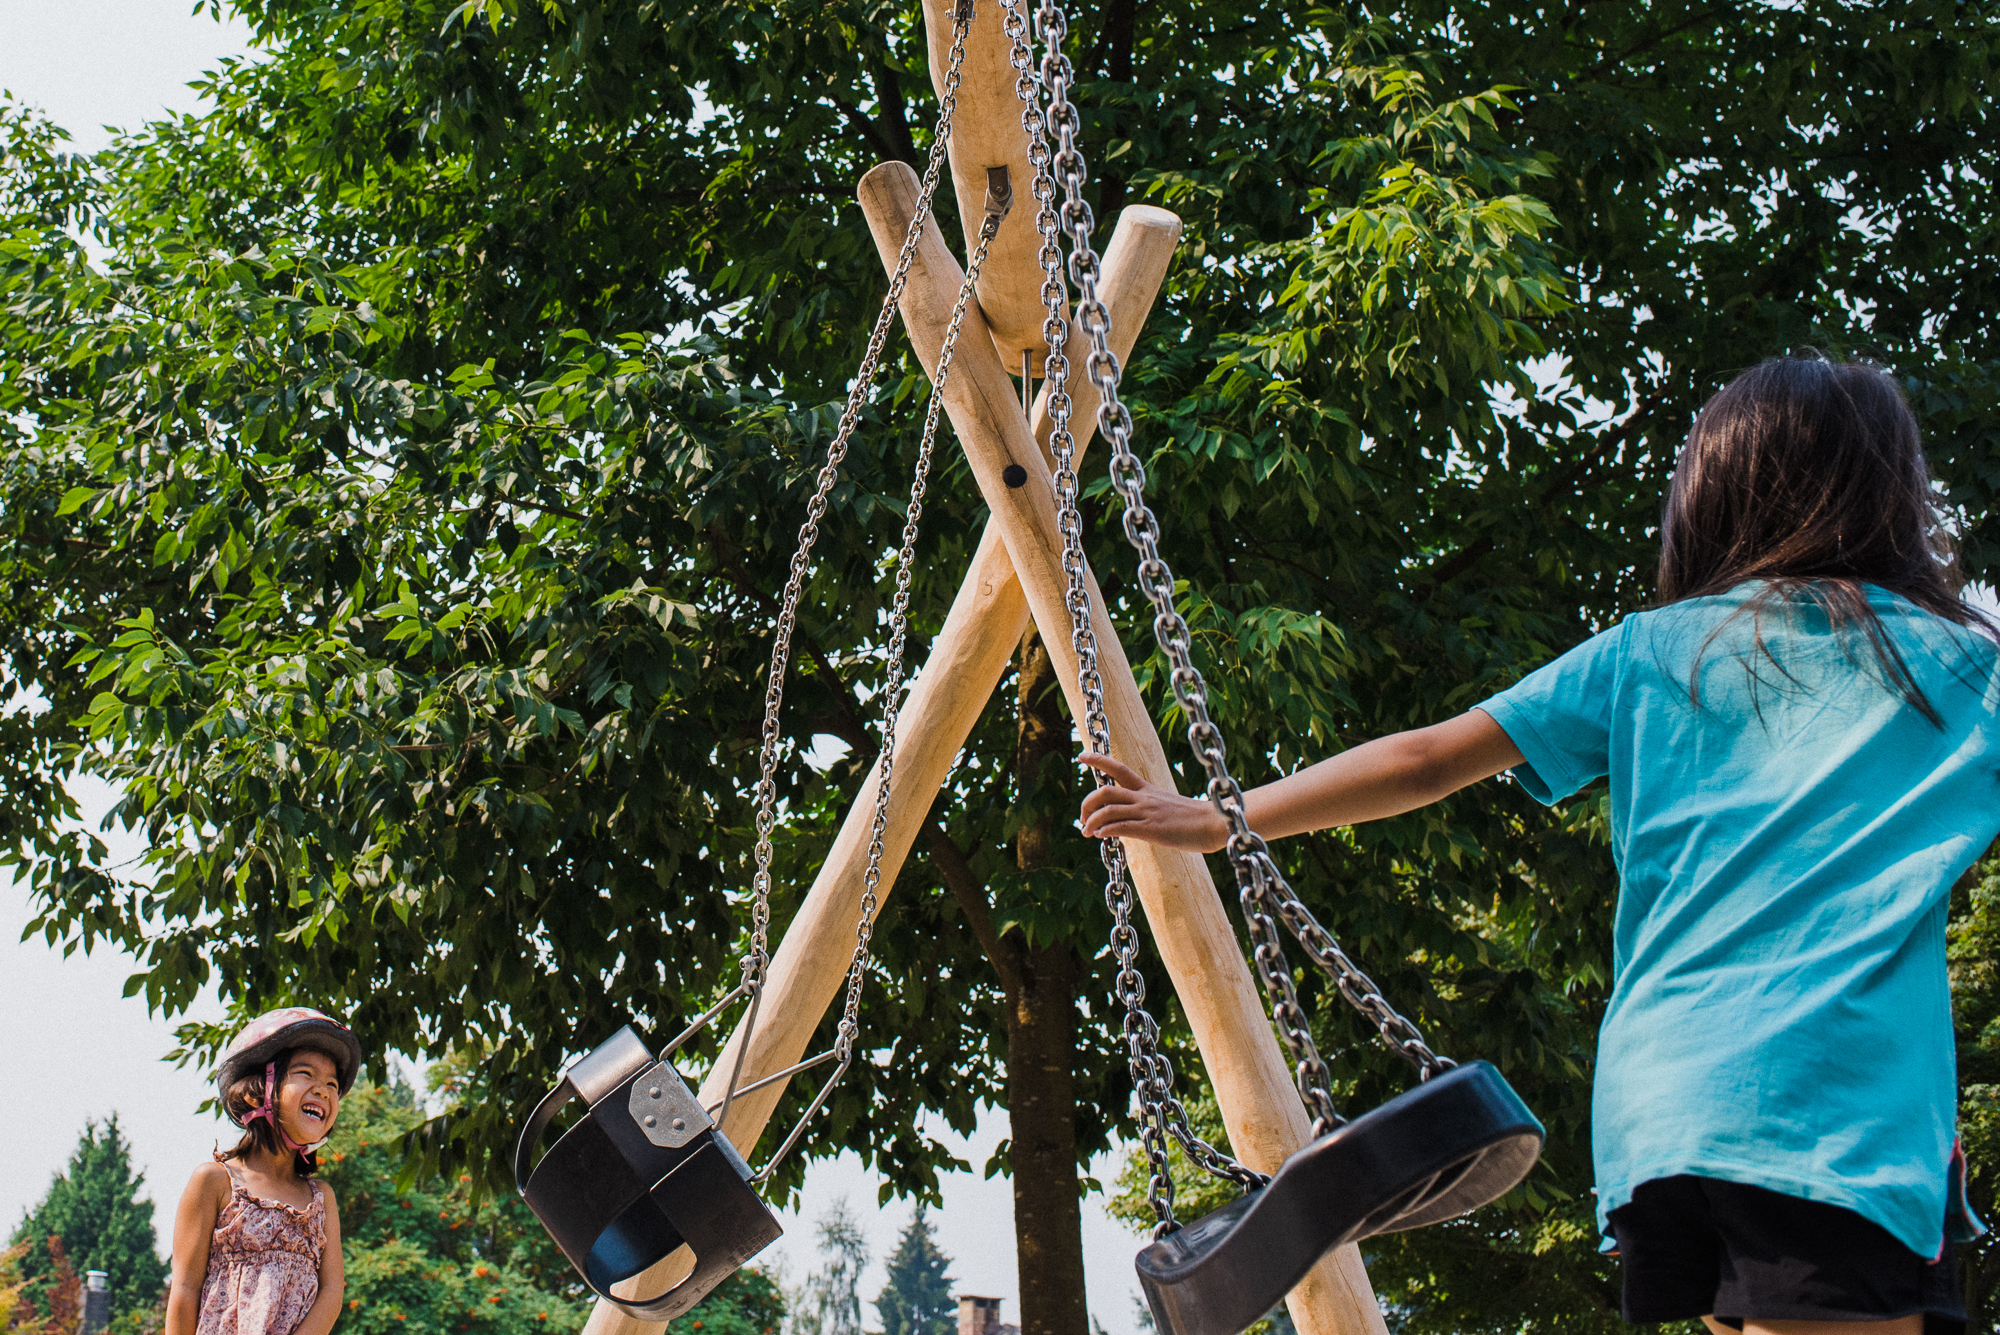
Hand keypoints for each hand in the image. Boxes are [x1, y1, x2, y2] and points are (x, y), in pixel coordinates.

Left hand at [1077, 754, 1228, 852]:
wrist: (1214, 823)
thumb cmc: (1195, 818)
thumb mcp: (1168, 806)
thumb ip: (1149, 808)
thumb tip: (1135, 820)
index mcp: (1147, 789)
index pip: (1119, 768)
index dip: (1098, 760)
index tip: (1082, 755)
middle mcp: (1143, 797)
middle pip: (1104, 790)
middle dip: (1087, 803)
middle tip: (1082, 818)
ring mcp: (1146, 812)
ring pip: (1108, 809)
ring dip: (1091, 820)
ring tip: (1087, 831)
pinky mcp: (1151, 829)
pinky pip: (1120, 827)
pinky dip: (1105, 831)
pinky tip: (1101, 836)